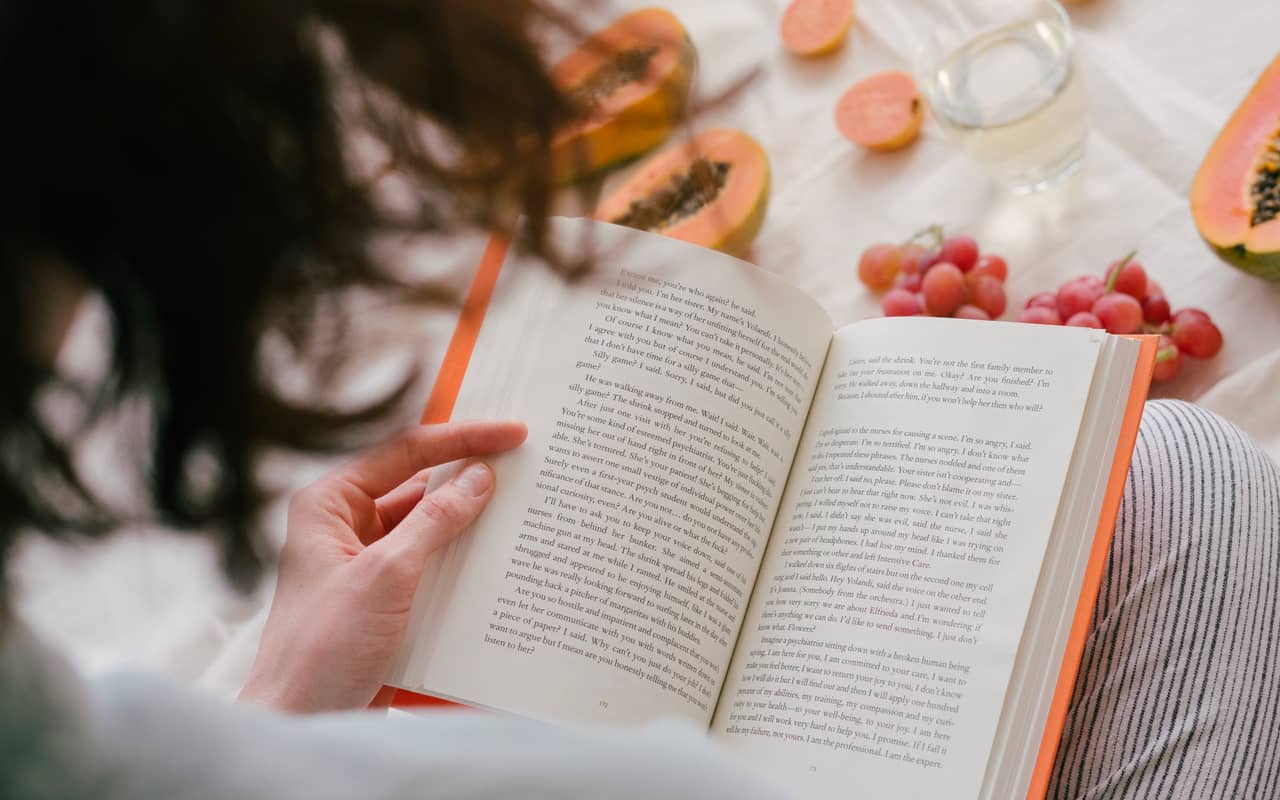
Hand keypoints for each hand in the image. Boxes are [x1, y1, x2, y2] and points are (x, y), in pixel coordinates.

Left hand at [240, 419, 526, 712]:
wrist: (302, 722)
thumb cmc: (322, 649)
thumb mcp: (386, 575)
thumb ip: (434, 521)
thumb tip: (479, 479)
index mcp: (329, 504)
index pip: (403, 452)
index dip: (460, 439)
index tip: (510, 434)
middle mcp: (344, 526)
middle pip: (417, 486)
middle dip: (469, 478)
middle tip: (525, 464)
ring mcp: (366, 563)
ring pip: (429, 527)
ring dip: (470, 523)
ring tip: (522, 510)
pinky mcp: (385, 599)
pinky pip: (432, 566)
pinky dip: (463, 561)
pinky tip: (501, 562)